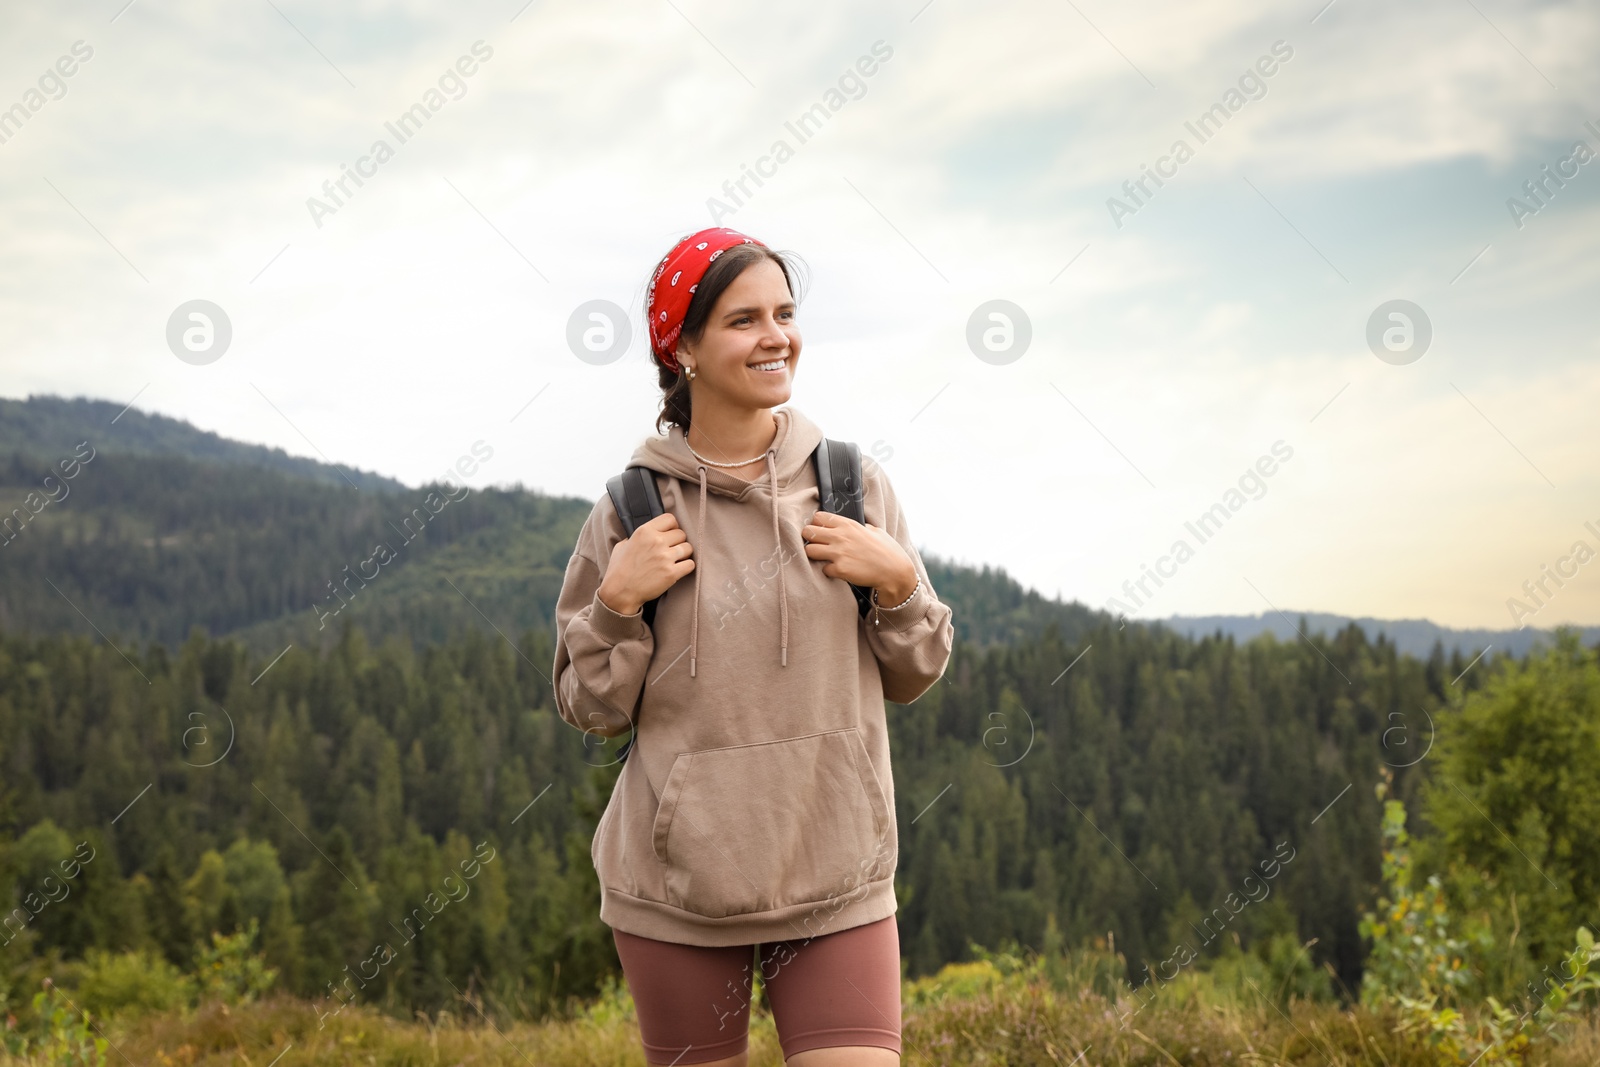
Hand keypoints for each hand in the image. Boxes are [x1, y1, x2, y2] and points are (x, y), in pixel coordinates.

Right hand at [598, 512, 694, 615]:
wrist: (619, 592)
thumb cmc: (618, 570)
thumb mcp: (622, 546)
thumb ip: (636, 537)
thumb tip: (647, 535)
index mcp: (644, 532)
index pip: (670, 519)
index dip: (672, 526)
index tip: (670, 534)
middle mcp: (656, 542)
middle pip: (681, 534)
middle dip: (678, 542)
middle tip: (671, 550)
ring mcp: (665, 557)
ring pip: (688, 548)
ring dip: (684, 554)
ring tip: (676, 560)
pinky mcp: (671, 573)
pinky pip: (690, 564)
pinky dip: (687, 567)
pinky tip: (679, 569)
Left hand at [801, 511, 916, 601]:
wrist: (895, 572)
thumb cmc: (888, 551)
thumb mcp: (874, 531)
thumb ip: (859, 527)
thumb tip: (851, 527)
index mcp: (848, 524)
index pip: (818, 517)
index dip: (817, 525)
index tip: (821, 531)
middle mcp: (841, 536)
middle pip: (808, 532)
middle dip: (810, 539)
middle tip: (818, 545)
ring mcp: (839, 553)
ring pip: (809, 550)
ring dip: (815, 555)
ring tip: (825, 558)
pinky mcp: (839, 569)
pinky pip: (823, 569)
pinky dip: (829, 571)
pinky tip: (838, 571)